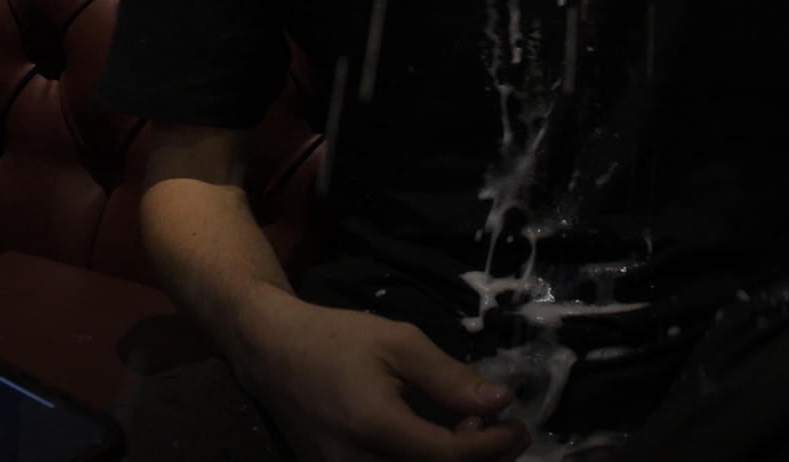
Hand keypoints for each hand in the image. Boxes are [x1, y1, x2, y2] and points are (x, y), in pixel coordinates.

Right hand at [226, 292, 527, 461]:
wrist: (270, 351)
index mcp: (374, 423)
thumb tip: (500, 402)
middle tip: (500, 430)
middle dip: (483, 461)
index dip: (494, 446)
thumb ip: (449, 377)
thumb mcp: (397, 342)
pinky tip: (434, 444)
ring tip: (468, 435)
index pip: (450, 457)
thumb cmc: (334, 338)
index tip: (518, 424)